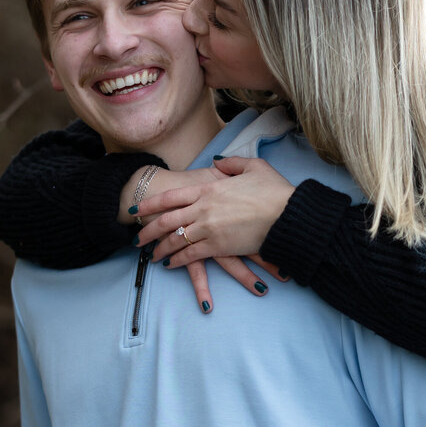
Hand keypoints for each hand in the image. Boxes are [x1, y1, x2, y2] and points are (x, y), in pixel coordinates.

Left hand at [135, 158, 294, 314]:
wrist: (287, 215)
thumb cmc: (274, 191)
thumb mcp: (254, 167)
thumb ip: (231, 163)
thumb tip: (217, 161)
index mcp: (209, 189)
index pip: (171, 196)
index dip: (152, 203)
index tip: (138, 209)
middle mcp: (203, 209)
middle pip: (166, 220)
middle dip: (148, 230)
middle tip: (137, 238)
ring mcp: (208, 229)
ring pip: (175, 240)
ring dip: (161, 248)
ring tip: (151, 256)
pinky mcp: (218, 247)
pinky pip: (190, 255)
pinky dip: (177, 260)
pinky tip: (170, 265)